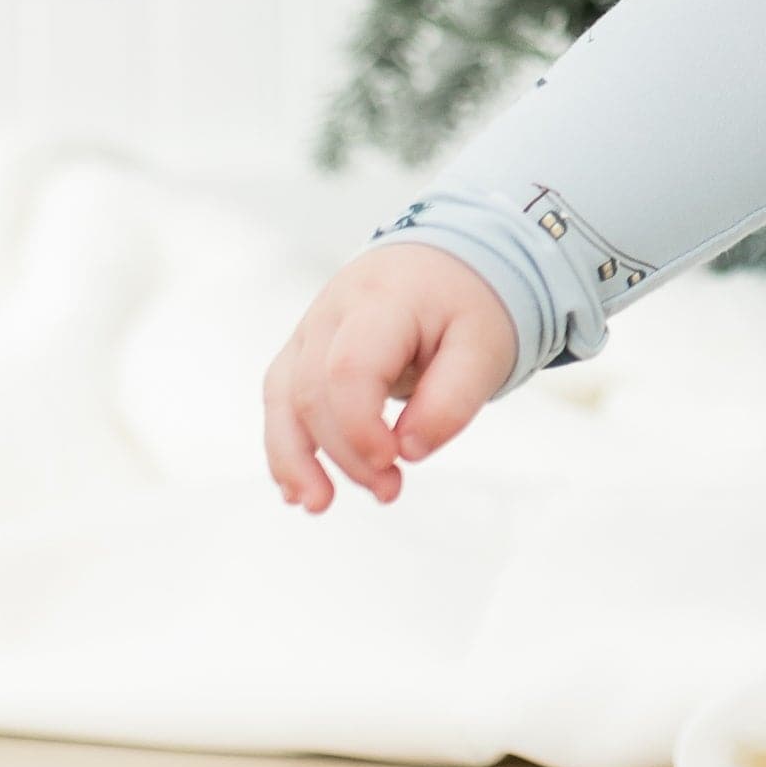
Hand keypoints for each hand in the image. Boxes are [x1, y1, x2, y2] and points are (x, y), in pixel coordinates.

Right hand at [262, 243, 517, 512]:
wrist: (448, 262)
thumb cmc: (468, 305)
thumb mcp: (484, 348)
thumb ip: (451, 400)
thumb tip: (408, 452)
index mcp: (382, 300)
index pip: (349, 369)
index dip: (360, 427)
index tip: (394, 463)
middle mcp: (332, 311)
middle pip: (313, 391)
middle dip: (344, 452)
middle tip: (389, 490)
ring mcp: (310, 328)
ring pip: (282, 396)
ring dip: (295, 458)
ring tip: (319, 504)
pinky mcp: (304, 349)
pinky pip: (281, 398)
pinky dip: (285, 444)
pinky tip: (298, 487)